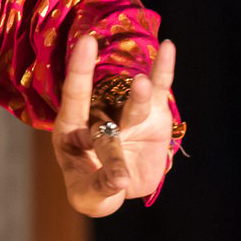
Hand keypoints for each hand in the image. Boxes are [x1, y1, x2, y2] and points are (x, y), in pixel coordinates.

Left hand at [52, 34, 177, 216]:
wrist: (116, 186)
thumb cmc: (92, 188)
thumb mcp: (89, 197)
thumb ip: (100, 189)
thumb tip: (120, 182)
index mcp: (71, 129)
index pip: (74, 96)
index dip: (79, 71)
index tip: (86, 43)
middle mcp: (98, 115)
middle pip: (105, 119)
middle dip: (109, 135)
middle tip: (119, 153)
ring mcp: (126, 114)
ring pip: (133, 104)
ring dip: (137, 96)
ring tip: (141, 84)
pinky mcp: (153, 117)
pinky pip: (159, 92)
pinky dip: (164, 70)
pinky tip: (169, 48)